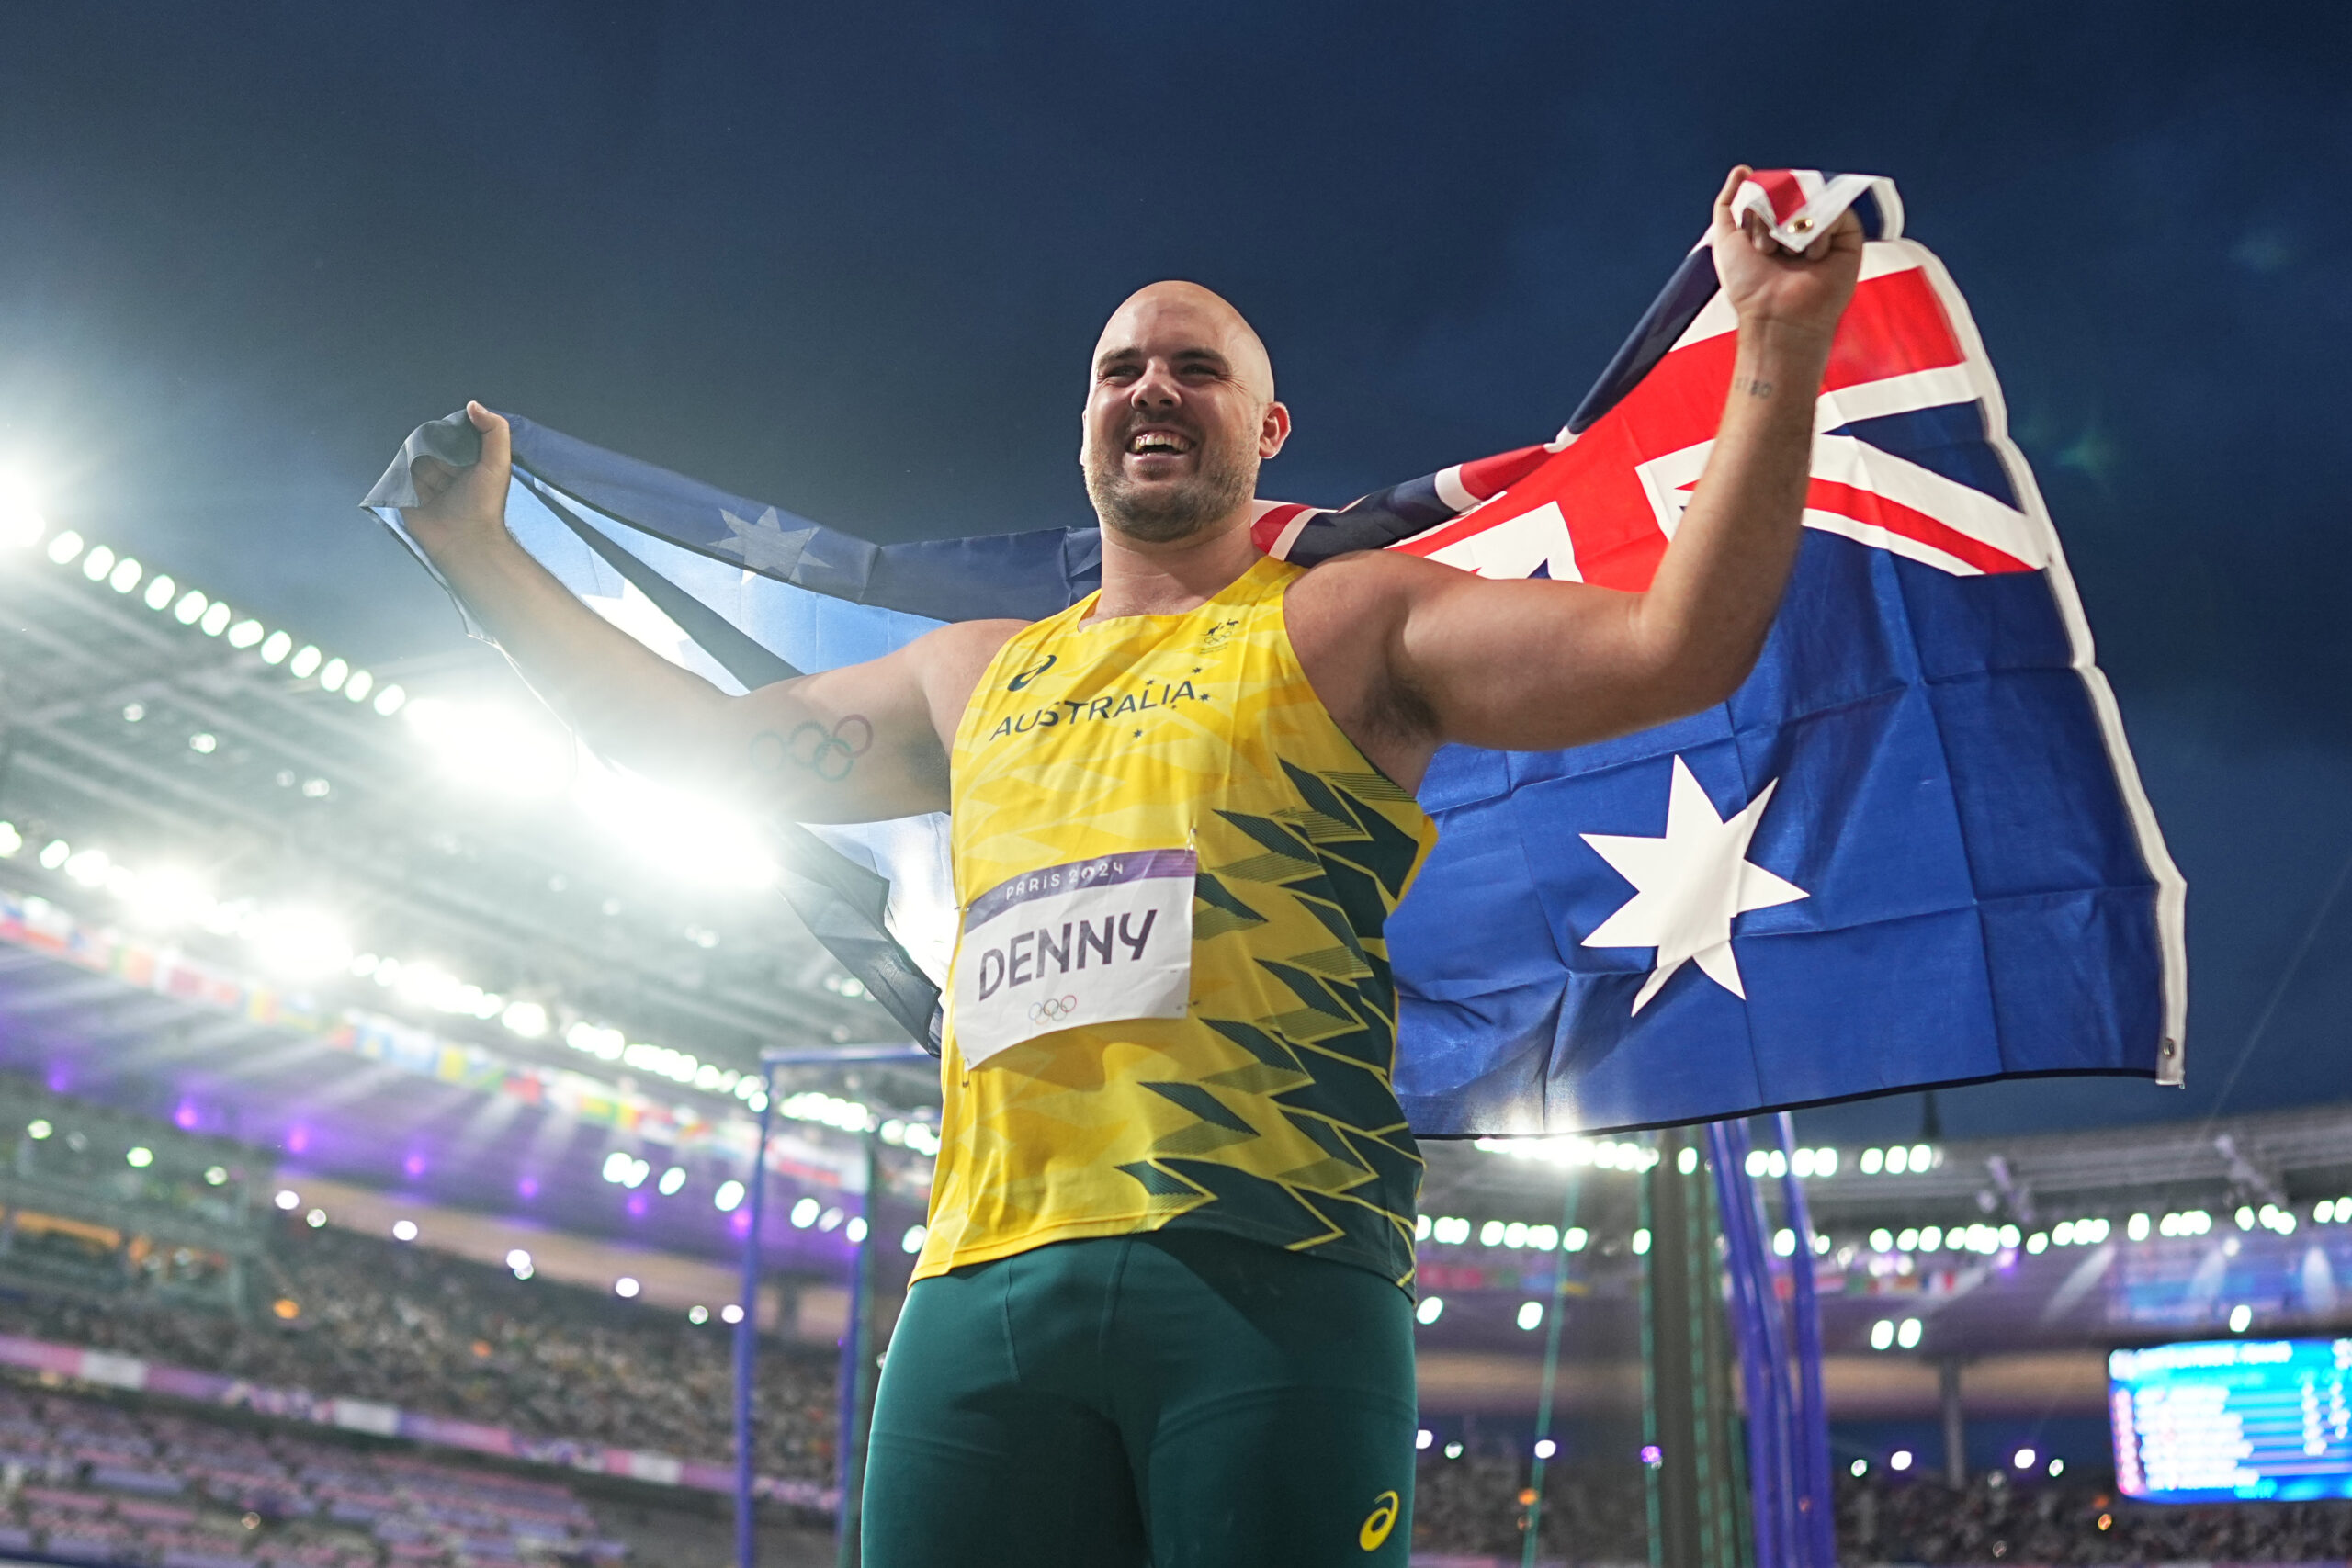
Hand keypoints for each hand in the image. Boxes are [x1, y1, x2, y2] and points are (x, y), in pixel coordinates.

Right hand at [401, 401, 511, 559]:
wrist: (465, 540)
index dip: (447, 430)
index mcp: (467, 464)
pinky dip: (398, 471)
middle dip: (427, 444)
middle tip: (430, 448)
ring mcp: (425, 486)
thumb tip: (473, 405)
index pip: (451, 437)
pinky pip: (397, 478)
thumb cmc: (485, 503)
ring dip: (411, 457)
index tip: (444, 427)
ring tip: (417, 460)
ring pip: (412, 460)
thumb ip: (494, 431)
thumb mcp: (498, 463)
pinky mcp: (407, 497)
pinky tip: (402, 466)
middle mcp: (446, 473)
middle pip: (428, 447)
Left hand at [1707, 165, 1864, 344]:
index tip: (1752, 242)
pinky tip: (1813, 257)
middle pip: (1788, 190)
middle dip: (1771, 217)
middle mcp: (1799, 224)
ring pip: (1810, 197)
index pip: (1768, 190)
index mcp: (1773, 224)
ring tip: (1788, 256)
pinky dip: (1818, 231)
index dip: (1756, 208)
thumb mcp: (1725, 239)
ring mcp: (1824, 229)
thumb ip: (1728, 203)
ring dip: (1791, 226)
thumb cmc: (1749, 285)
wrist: (1775, 314)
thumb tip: (1742, 171)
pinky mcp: (1848, 236)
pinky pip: (1835, 210)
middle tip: (1767, 251)